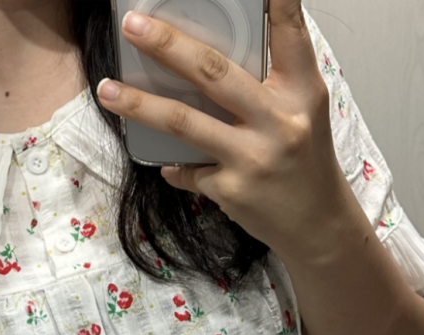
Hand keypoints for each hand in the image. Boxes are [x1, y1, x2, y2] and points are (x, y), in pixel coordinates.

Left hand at [96, 0, 351, 262]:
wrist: (316, 225)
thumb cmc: (306, 163)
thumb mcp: (302, 113)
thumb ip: (272, 83)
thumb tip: (212, 58)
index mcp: (301, 93)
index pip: (289, 34)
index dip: (275, 2)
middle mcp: (278, 122)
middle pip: (214, 73)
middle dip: (168, 44)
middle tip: (133, 26)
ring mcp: (252, 158)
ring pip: (185, 123)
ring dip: (140, 104)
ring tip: (106, 89)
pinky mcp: (230, 191)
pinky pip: (188, 170)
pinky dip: (174, 166)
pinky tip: (168, 164)